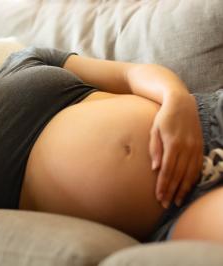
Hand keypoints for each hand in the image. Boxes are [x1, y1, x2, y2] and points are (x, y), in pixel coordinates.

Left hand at [149, 92, 203, 207]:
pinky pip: (197, 168)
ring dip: (183, 189)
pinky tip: (187, 189)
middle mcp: (187, 147)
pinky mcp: (200, 147)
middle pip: (179, 175)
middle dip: (172, 191)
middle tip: (165, 204)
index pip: (168, 170)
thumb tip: (155, 168)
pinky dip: (192, 180)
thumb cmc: (164, 117)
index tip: (159, 197)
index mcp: (173, 143)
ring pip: (190, 174)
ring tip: (177, 202)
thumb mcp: (155, 130)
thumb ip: (155, 149)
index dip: (163, 185)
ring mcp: (195, 148)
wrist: (182, 103)